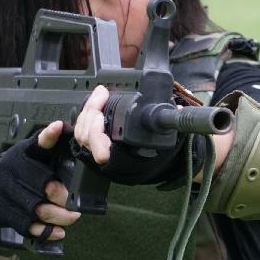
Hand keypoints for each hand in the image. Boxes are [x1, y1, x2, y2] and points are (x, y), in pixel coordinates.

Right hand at [0, 122, 80, 240]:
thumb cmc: (16, 168)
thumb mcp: (28, 151)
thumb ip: (45, 141)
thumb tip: (60, 125)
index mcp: (19, 154)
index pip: (38, 149)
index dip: (50, 142)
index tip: (61, 137)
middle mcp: (9, 172)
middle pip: (41, 186)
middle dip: (62, 197)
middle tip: (76, 204)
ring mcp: (3, 194)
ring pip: (36, 209)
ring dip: (58, 217)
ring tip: (72, 217)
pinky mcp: (1, 212)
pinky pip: (25, 226)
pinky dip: (44, 232)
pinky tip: (58, 233)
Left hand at [71, 85, 197, 185]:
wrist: (157, 165)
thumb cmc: (160, 156)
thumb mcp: (166, 144)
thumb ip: (168, 129)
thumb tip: (178, 110)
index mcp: (122, 162)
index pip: (101, 154)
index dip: (96, 136)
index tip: (100, 117)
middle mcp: (107, 159)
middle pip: (85, 137)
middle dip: (91, 112)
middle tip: (102, 95)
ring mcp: (97, 152)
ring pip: (80, 133)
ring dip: (87, 111)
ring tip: (100, 95)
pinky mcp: (93, 143)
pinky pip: (82, 130)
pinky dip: (86, 114)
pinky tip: (96, 101)